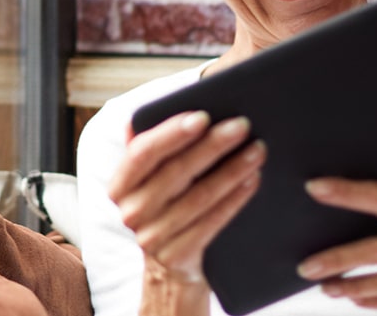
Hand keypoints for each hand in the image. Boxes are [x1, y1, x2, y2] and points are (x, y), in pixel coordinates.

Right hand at [106, 111, 266, 284]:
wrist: (170, 268)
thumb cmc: (165, 207)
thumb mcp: (150, 179)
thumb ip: (150, 147)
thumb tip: (159, 107)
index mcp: (119, 185)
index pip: (142, 152)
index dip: (171, 133)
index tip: (203, 116)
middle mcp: (130, 212)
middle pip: (175, 172)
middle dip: (212, 145)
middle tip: (242, 125)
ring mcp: (151, 238)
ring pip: (199, 197)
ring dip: (232, 170)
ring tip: (257, 150)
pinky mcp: (176, 256)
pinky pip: (212, 222)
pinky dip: (235, 199)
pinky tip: (252, 180)